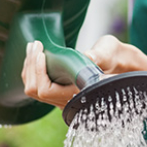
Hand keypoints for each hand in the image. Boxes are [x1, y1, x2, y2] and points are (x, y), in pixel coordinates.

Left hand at [21, 37, 142, 107]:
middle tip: (34, 45)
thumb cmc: (113, 59)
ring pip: (33, 88)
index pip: (46, 91)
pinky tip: (35, 54)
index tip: (42, 52)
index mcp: (77, 95)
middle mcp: (67, 101)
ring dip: (29, 67)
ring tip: (32, 46)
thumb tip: (89, 57)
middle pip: (35, 90)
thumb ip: (100, 56)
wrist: (117, 66)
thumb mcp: (108, 54)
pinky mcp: (58, 92)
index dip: (39, 72)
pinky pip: (37, 85)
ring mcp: (61, 99)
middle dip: (31, 66)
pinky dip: (32, 70)